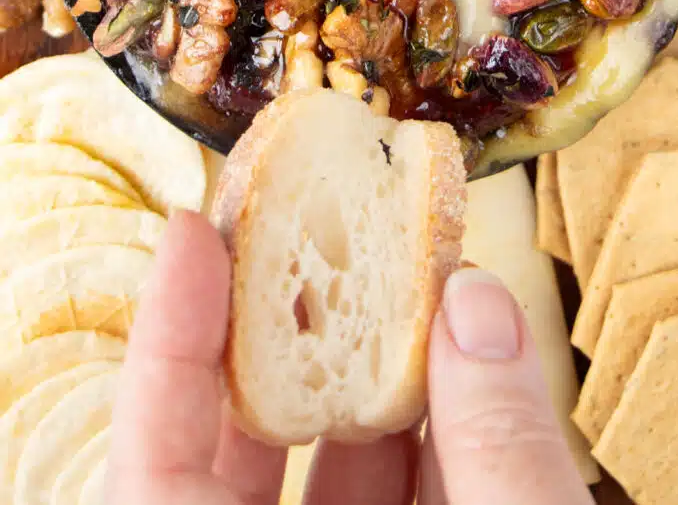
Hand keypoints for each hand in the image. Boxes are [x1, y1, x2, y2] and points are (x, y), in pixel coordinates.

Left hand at [108, 211, 591, 503]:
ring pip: (331, 461)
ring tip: (428, 278)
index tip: (193, 227)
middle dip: (298, 322)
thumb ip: (500, 456)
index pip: (155, 470)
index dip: (167, 341)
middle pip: (246, 440)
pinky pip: (395, 488)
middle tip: (326, 222)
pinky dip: (433, 427)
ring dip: (382, 364)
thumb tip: (475, 304)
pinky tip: (472, 360)